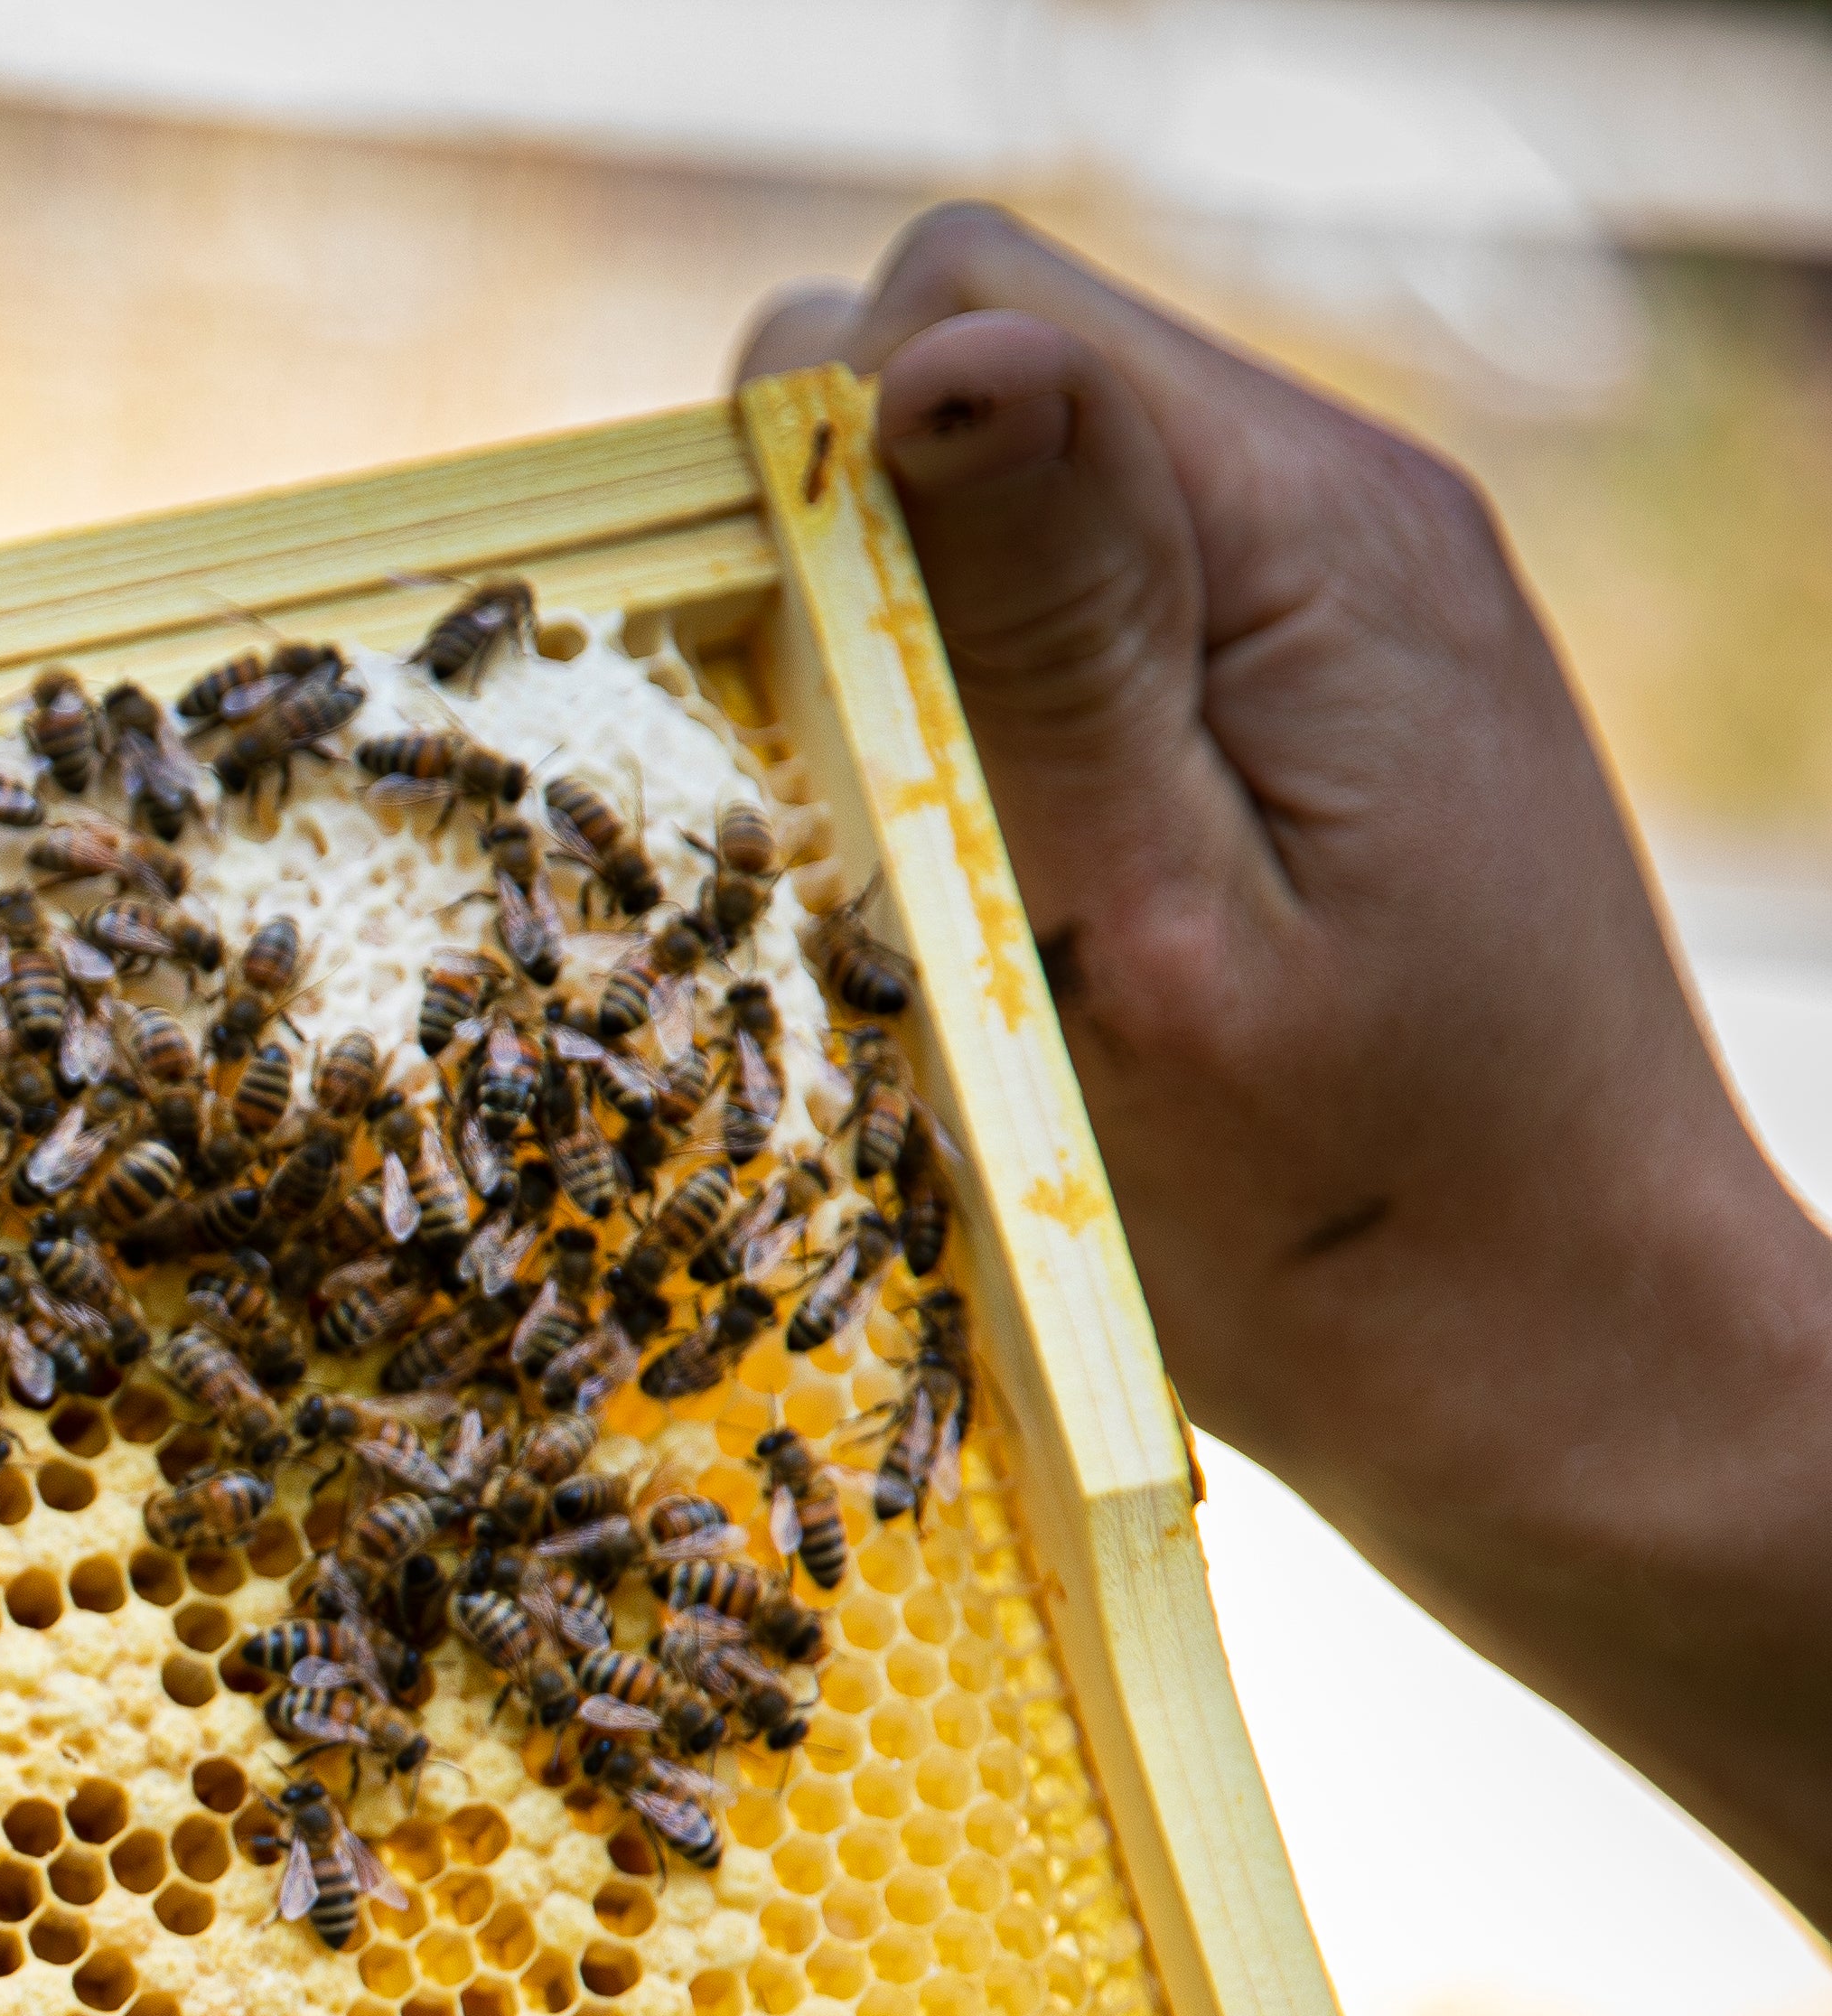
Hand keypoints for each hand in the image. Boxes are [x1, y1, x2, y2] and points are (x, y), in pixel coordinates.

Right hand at [741, 207, 1831, 1924]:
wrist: (1567, 1385)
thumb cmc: (1350, 1228)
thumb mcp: (1153, 937)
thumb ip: (1043, 640)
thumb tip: (930, 359)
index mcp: (1308, 538)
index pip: (961, 309)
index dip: (798, 470)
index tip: (769, 704)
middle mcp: (1329, 518)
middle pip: (964, 376)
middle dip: (830, 556)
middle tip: (840, 817)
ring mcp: (1316, 612)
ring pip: (990, 508)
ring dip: (891, 663)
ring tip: (916, 881)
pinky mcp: (1285, 715)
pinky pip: (1058, 623)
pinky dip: (966, 733)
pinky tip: (983, 898)